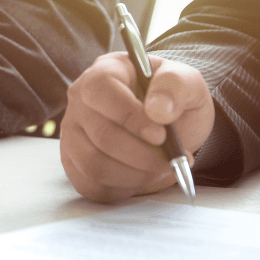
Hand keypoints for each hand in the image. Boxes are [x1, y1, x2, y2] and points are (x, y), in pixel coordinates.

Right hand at [60, 52, 213, 201]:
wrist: (167, 125)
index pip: (100, 90)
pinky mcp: (72, 161)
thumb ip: (177, 85)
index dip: (129, 116)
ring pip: (93, 165)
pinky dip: (122, 188)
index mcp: (104, 71)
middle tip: (170, 160)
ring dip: (135, 175)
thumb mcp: (188, 83)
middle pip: (102, 136)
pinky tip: (142, 177)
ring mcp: (71, 133)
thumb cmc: (172, 100)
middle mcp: (79, 101)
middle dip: (143, 155)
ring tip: (160, 169)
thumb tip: (157, 110)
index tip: (161, 135)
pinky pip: (90, 184)